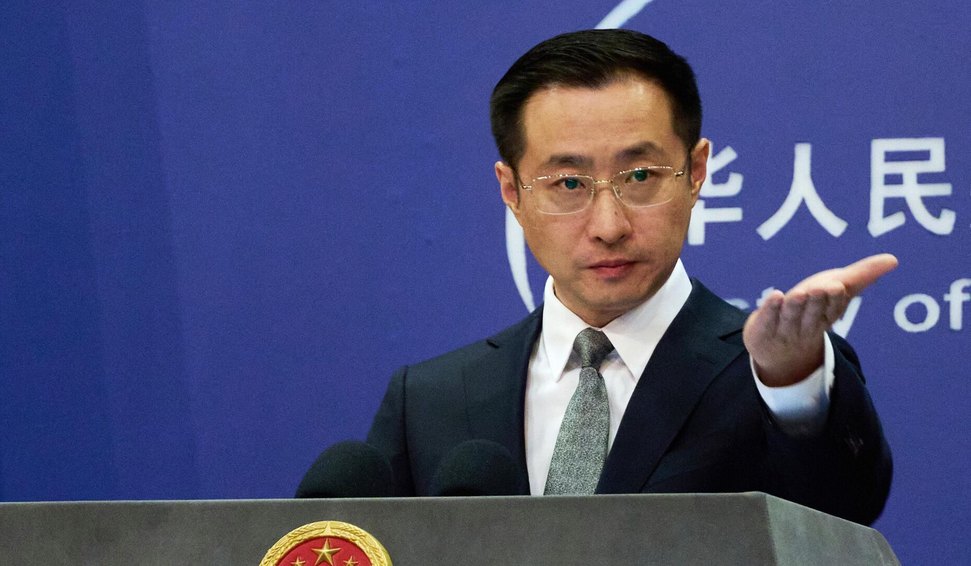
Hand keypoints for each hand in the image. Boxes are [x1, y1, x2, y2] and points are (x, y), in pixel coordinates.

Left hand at [742, 253, 898, 386]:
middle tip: (824, 288)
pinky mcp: (762, 330)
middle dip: (818, 302)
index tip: (837, 286)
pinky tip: (774, 296)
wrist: (777, 349)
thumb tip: (893, 259)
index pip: (832, 308)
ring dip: (796, 306)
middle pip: (813, 313)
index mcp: (827, 316)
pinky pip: (767, 320)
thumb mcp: (836, 290)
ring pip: (791, 317)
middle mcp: (807, 325)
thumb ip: (862, 275)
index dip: (834, 299)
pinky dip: (770, 309)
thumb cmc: (811, 311)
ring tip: (799, 293)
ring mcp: (783, 329)